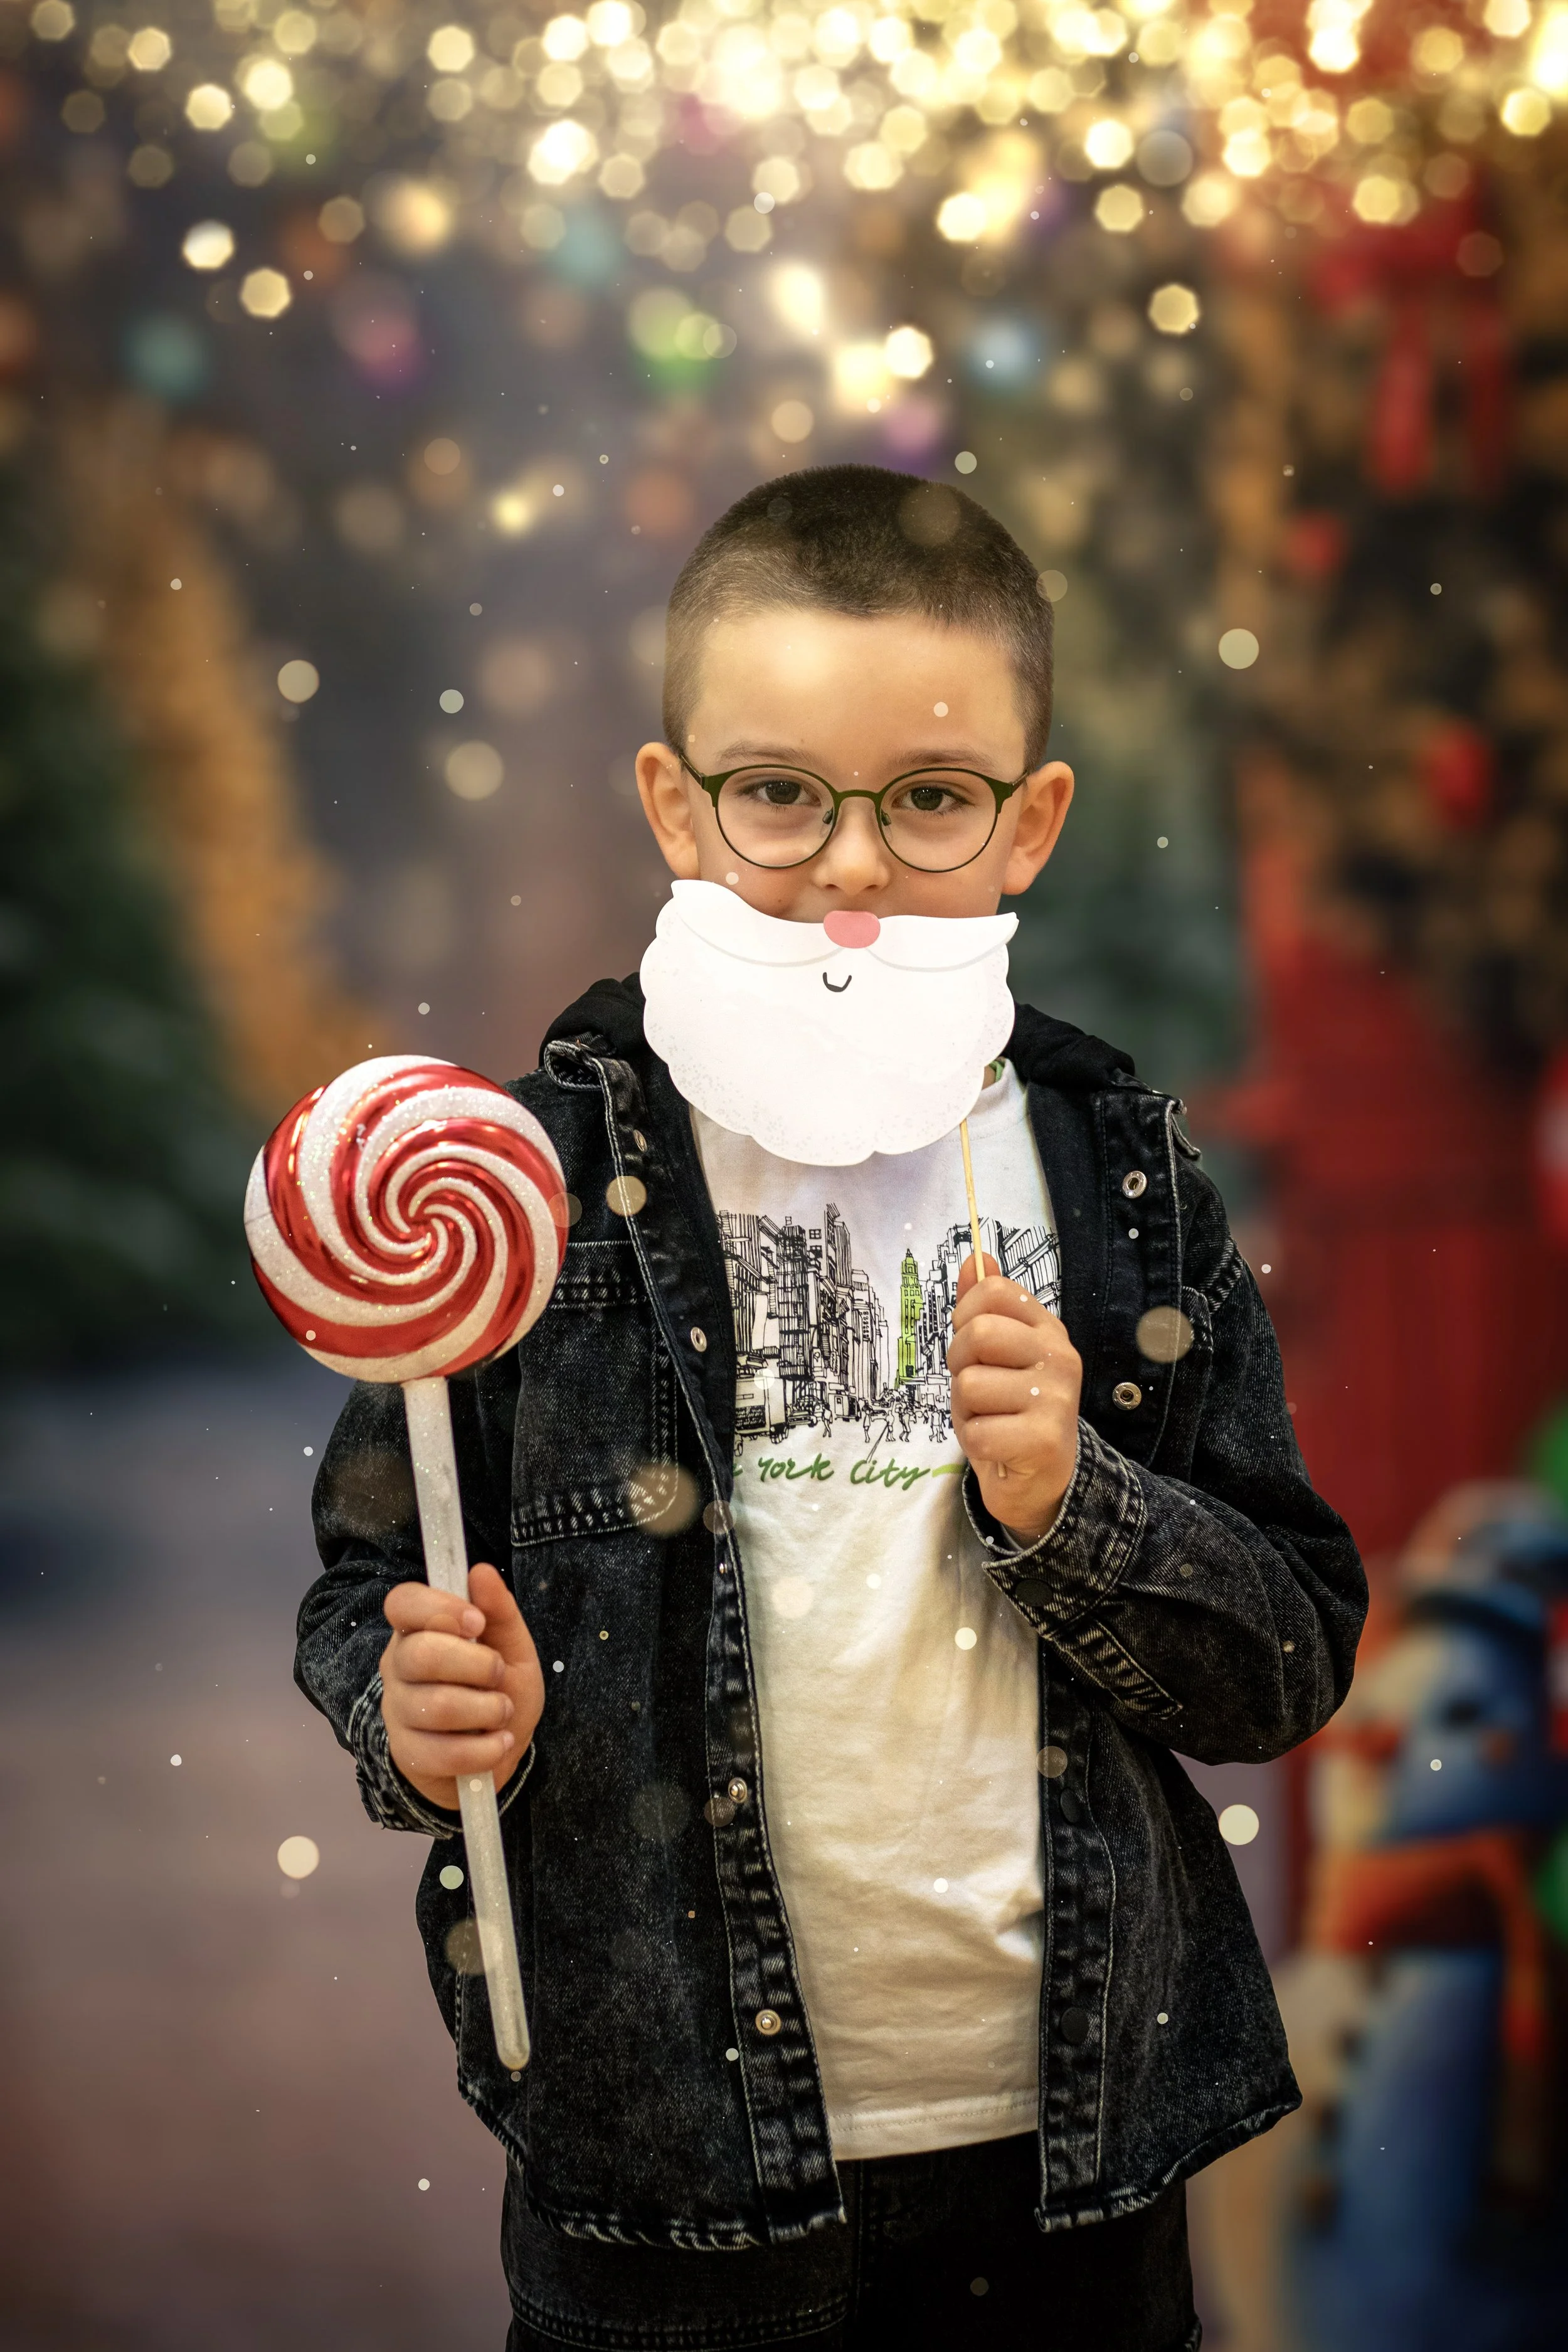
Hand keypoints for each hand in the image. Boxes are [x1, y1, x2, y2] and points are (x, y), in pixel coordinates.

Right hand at [380, 1561, 544, 1812]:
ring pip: (437, 1706)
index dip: (438, 1608)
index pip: (402, 1603)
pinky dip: (486, 1749)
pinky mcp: (408, 1754)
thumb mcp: (512, 1647)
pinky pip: (444, 1752)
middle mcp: (398, 1665)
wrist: (496, 1750)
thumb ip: (499, 1611)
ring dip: (488, 1710)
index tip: (476, 1623)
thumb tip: (481, 1571)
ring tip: (503, 1711)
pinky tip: (499, 1741)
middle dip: (477, 1665)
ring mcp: (398, 1711)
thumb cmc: (499, 1688)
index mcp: (418, 1629)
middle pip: (421, 1655)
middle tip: (498, 1674)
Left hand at [948, 1253, 1082, 1543]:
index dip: (967, 1315)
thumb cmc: (1010, 1412)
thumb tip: (975, 1259)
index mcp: (1047, 1330)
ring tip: (991, 1419)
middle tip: (977, 1388)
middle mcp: (1059, 1357)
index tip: (975, 1346)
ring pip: (971, 1384)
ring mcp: (1055, 1398)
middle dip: (960, 1363)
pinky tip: (998, 1445)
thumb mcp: (993, 1356)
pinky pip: (977, 1429)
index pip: (995, 1290)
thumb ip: (983, 1309)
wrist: (1040, 1480)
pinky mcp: (1043, 1439)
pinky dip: (975, 1441)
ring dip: (966, 1408)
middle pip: (979, 1333)